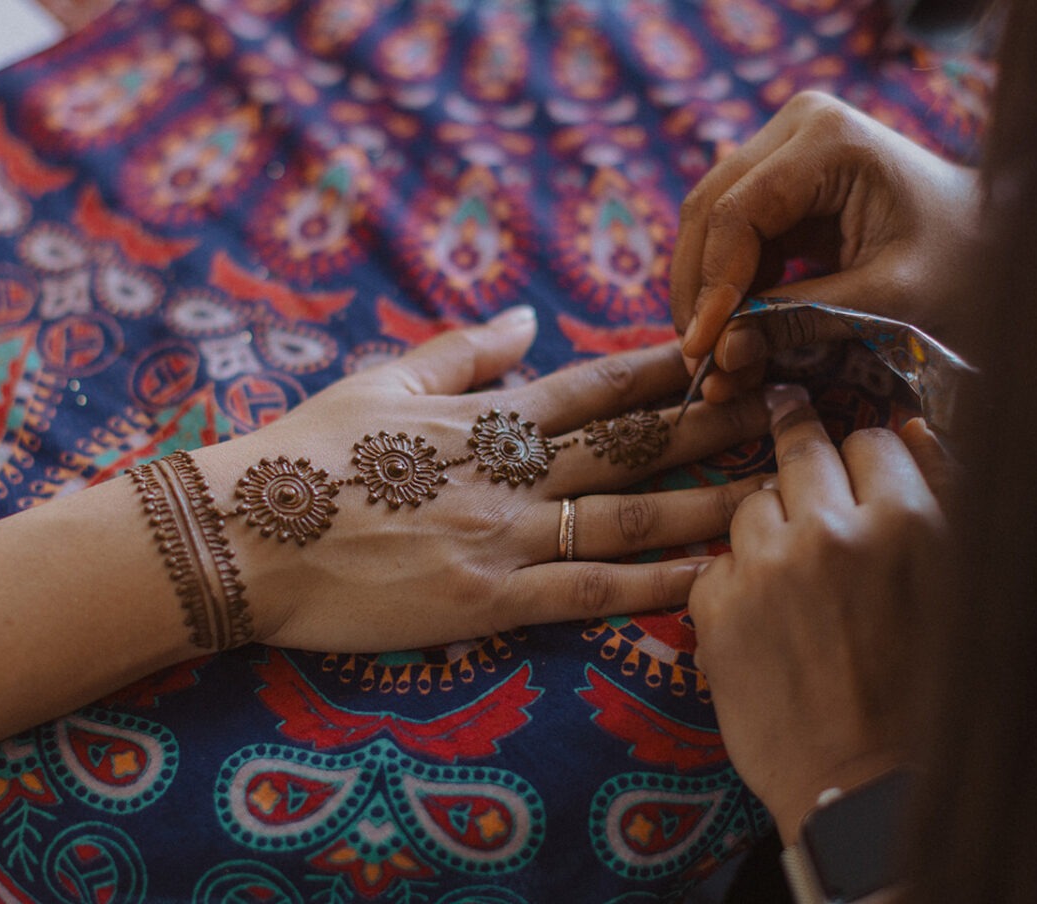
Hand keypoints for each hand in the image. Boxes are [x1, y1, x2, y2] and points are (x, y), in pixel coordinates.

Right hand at [193, 306, 769, 652]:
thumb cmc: (302, 453)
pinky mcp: (488, 598)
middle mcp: (512, 468)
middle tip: (796, 407)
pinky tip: (716, 577)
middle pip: (640, 442)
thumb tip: (525, 318)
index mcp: (489, 413)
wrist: (240, 536)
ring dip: (715, 497)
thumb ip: (462, 349)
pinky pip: (589, 592)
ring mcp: (505, 534)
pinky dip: (656, 586)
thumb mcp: (380, 379)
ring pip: (633, 513)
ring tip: (786, 488)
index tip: (739, 350)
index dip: (679, 367)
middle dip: (724, 422)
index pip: (604, 383)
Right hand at [670, 91, 979, 401]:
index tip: (704, 349)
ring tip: (715, 362)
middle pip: (708, 212)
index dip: (712, 285)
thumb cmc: (965, 261)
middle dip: (699, 291)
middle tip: (699, 363)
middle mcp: (795, 129)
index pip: (737, 213)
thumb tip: (721, 354)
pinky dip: (730, 292)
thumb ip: (800, 321)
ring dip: (708, 295)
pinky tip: (736, 339)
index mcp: (826, 138)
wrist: (1002, 239)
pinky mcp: (784, 185)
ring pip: (711, 227)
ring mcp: (785, 151)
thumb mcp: (887, 298)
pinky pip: (736, 240)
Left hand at [687, 386, 950, 842]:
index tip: (863, 474)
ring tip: (796, 576)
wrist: (867, 792)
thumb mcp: (966, 589)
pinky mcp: (716, 609)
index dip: (870, 459)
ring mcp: (766, 568)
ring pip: (753, 501)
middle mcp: (831, 531)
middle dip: (807, 455)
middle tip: (803, 455)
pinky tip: (766, 620)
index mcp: (907, 521)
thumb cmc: (934, 697)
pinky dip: (737, 582)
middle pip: (803, 450)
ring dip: (772, 525)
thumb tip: (911, 430)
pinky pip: (718, 562)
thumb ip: (943, 499)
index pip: (873, 439)